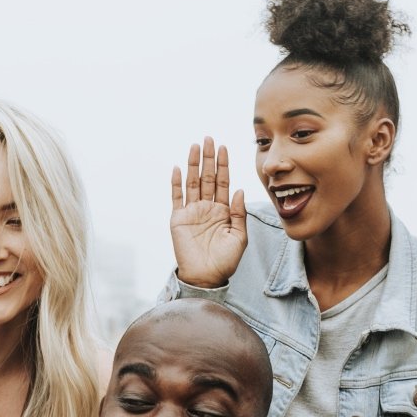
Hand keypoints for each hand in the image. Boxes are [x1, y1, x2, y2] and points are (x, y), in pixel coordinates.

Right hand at [169, 136, 246, 288]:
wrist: (206, 278)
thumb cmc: (225, 260)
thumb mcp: (239, 237)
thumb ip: (239, 214)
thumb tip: (240, 190)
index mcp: (223, 211)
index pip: (223, 182)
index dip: (224, 165)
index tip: (224, 147)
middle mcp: (207, 207)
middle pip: (207, 177)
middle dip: (209, 158)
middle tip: (209, 139)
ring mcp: (192, 212)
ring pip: (192, 182)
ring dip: (193, 164)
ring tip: (195, 146)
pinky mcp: (178, 219)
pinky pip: (176, 197)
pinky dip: (176, 183)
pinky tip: (178, 168)